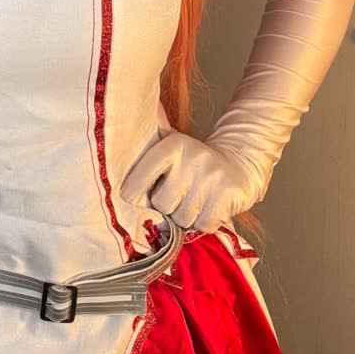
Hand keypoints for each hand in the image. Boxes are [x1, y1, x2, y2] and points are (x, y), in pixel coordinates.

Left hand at [119, 130, 260, 233]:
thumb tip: (113, 128)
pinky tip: (208, 207)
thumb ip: (146, 143)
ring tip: (194, 201)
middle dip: (167, 206)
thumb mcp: (171, 145)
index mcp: (173, 145)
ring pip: (183, 218)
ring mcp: (212, 176)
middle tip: (176, 197)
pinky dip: (204, 223)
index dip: (134, 190)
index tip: (132, 197)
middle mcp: (193, 157)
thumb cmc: (194, 161)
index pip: (143, 173)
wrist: (240, 162)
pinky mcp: (229, 194)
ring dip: (186, 217)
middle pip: (162, 203)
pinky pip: (204, 225)